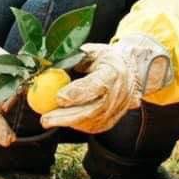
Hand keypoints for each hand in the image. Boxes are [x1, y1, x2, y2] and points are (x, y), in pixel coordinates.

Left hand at [40, 34, 172, 133]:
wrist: (132, 74)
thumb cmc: (108, 60)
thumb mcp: (93, 52)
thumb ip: (74, 60)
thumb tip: (49, 66)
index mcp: (113, 73)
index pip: (95, 86)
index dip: (76, 93)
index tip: (58, 97)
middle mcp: (117, 94)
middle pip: (92, 110)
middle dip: (66, 116)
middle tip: (46, 118)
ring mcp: (116, 110)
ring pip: (91, 122)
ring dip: (67, 123)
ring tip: (49, 120)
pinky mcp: (111, 121)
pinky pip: (92, 126)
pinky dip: (76, 125)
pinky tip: (63, 121)